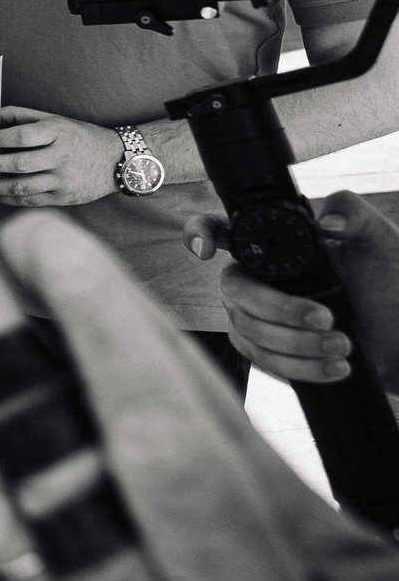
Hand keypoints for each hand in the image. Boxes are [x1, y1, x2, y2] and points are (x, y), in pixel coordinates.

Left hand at [0, 108, 120, 207]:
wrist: (117, 161)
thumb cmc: (79, 137)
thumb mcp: (56, 120)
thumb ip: (23, 116)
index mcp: (57, 133)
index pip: (21, 136)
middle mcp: (61, 157)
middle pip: (18, 164)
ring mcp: (62, 180)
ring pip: (21, 187)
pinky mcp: (63, 198)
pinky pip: (29, 201)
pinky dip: (5, 199)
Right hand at [185, 190, 398, 389]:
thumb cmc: (392, 284)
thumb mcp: (380, 240)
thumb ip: (354, 213)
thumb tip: (327, 220)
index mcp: (278, 247)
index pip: (223, 231)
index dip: (201, 234)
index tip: (206, 250)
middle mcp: (261, 279)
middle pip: (234, 288)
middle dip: (278, 308)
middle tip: (325, 317)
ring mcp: (260, 317)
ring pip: (248, 329)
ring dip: (297, 342)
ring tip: (342, 345)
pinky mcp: (270, 353)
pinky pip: (263, 361)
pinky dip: (300, 367)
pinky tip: (333, 366)